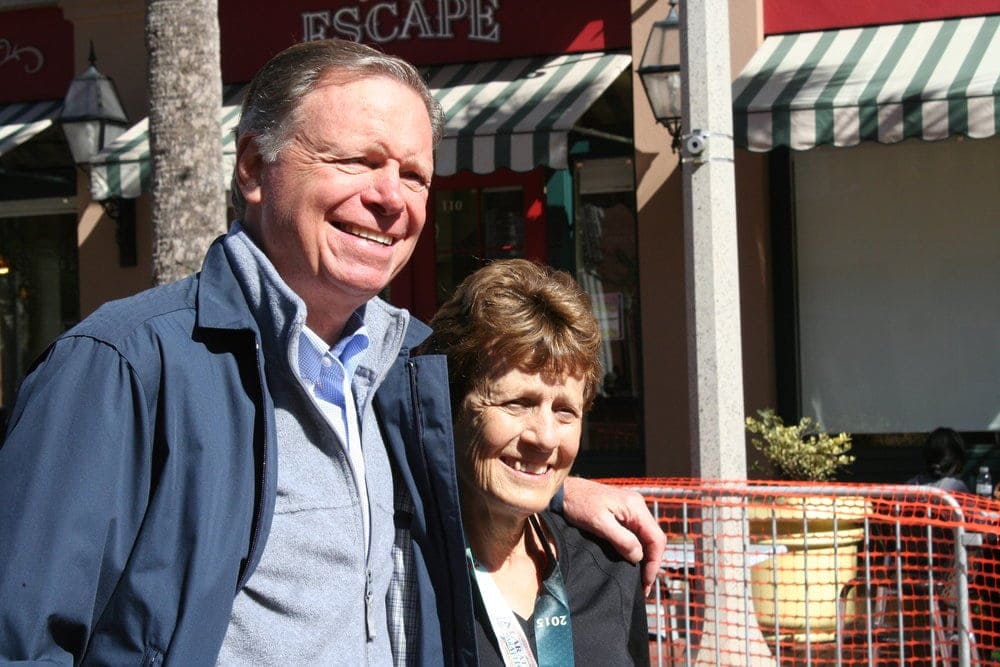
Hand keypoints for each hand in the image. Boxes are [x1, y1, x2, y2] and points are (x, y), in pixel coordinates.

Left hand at [561, 477, 665, 593]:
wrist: (563, 490)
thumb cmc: (578, 503)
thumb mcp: (599, 523)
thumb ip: (622, 539)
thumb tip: (638, 556)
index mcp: (635, 507)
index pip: (656, 539)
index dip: (654, 562)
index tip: (646, 581)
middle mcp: (637, 506)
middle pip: (654, 539)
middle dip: (651, 563)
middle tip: (644, 586)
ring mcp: (631, 509)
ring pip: (646, 537)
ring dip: (644, 557)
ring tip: (639, 578)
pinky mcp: (622, 512)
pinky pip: (636, 533)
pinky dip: (636, 548)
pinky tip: (631, 561)